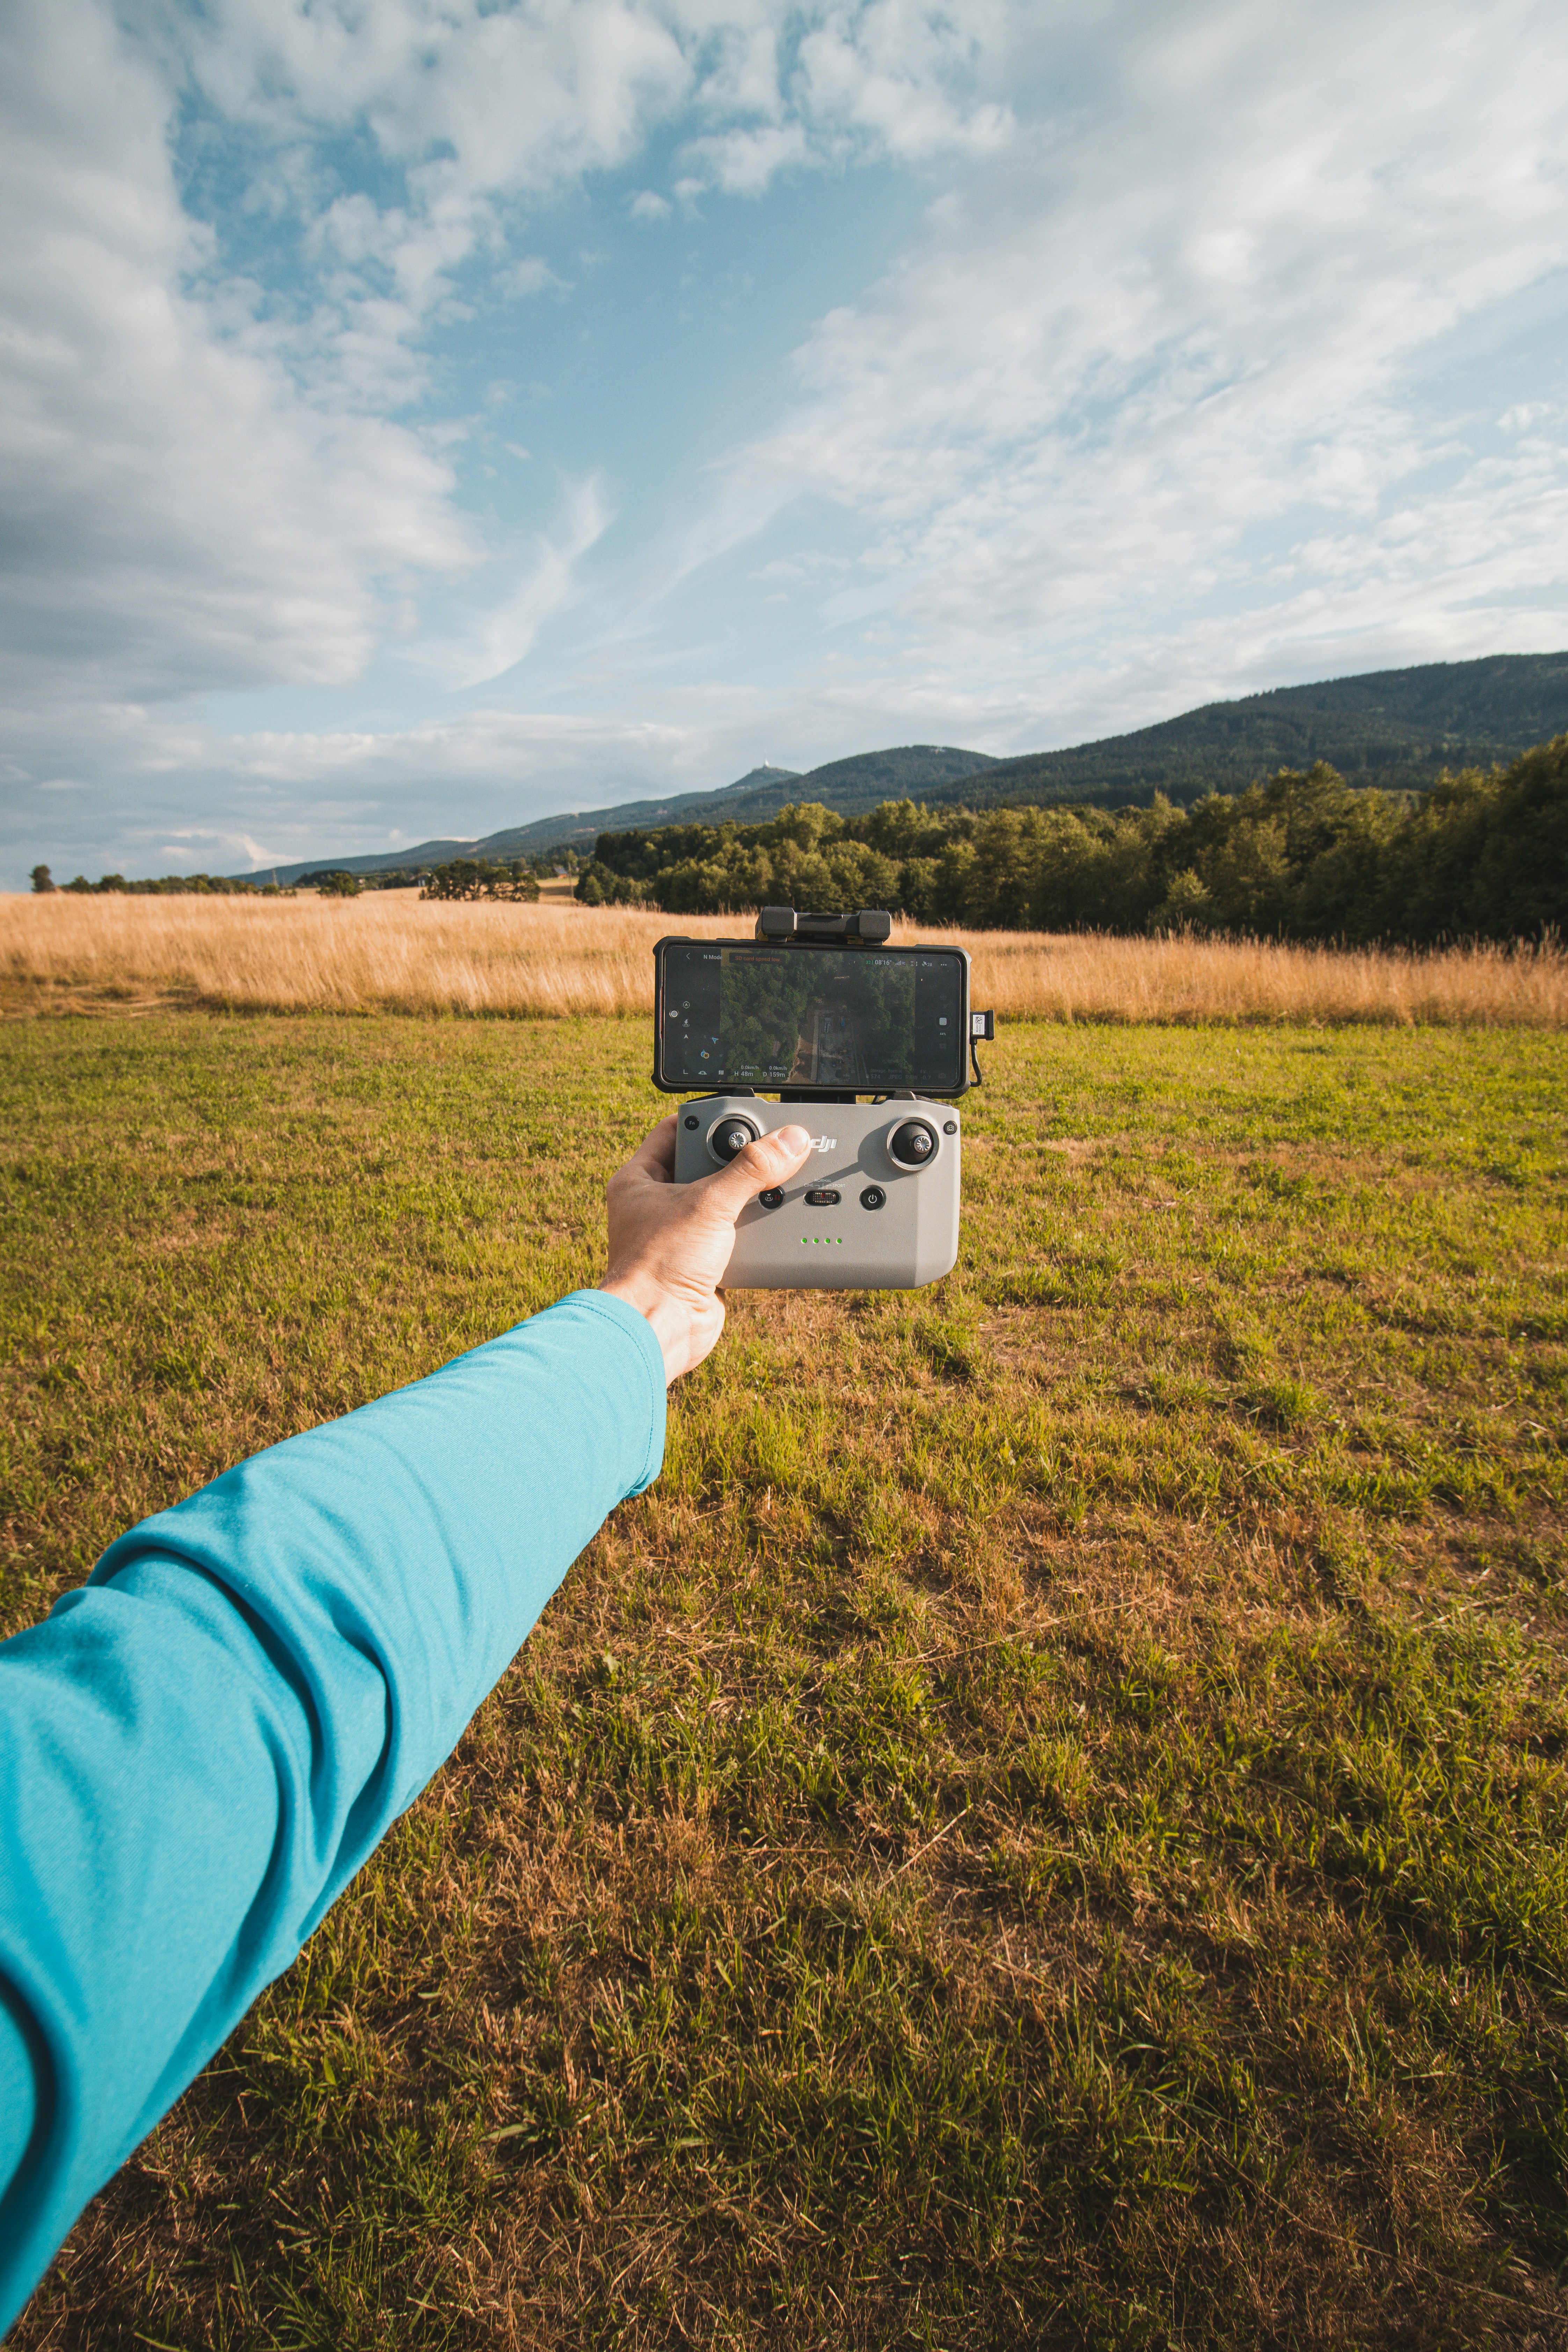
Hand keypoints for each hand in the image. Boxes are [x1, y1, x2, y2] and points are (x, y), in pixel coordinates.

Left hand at [600, 1114, 812, 1382]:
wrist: (660, 1329)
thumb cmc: (659, 1265)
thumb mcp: (711, 1203)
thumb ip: (752, 1169)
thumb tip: (789, 1140)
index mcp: (639, 1179)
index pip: (675, 1129)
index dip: (708, 1119)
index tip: (742, 1114)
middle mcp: (656, 1205)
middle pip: (706, 1164)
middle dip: (737, 1160)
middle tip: (769, 1149)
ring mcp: (679, 1235)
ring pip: (724, 1201)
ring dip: (749, 1197)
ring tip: (776, 1182)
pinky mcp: (702, 1262)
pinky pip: (734, 1234)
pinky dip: (754, 1230)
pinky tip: (771, 1221)